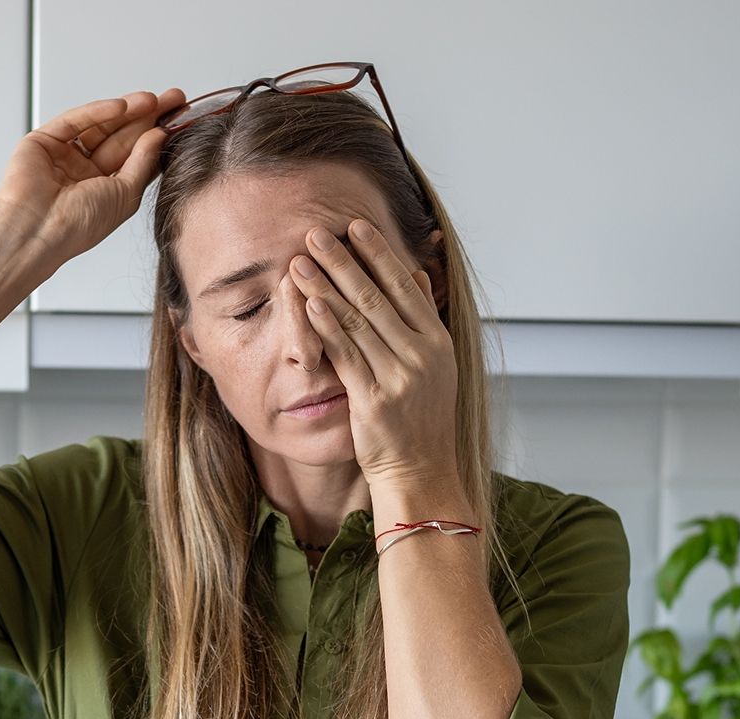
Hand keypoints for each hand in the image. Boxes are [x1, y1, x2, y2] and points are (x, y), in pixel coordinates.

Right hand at [0, 88, 187, 263]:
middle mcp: (84, 172)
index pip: (135, 156)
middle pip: (121, 137)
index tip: (179, 119)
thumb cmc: (79, 225)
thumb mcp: (125, 194)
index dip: (156, 137)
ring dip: (127, 111)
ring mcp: (64, 155)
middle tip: (173, 100)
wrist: (38, 229)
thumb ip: (143, 162)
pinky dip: (98, 111)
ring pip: (100, 126)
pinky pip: (75, 121)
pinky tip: (122, 105)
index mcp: (104, 190)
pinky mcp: (43, 141)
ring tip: (153, 100)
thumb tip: (160, 134)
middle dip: (147, 118)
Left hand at [288, 218, 456, 484]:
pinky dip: (328, 327)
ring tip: (302, 261)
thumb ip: (422, 317)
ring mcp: (400, 377)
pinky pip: (347, 355)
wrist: (420, 471)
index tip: (356, 225)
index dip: (379, 253)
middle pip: (377, 297)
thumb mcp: (434, 365)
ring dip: (326, 287)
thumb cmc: (420, 419)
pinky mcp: (375, 399)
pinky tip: (310, 304)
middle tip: (317, 232)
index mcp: (437, 341)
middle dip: (344, 261)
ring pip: (358, 321)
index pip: (404, 286)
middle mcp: (422, 355)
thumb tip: (417, 273)